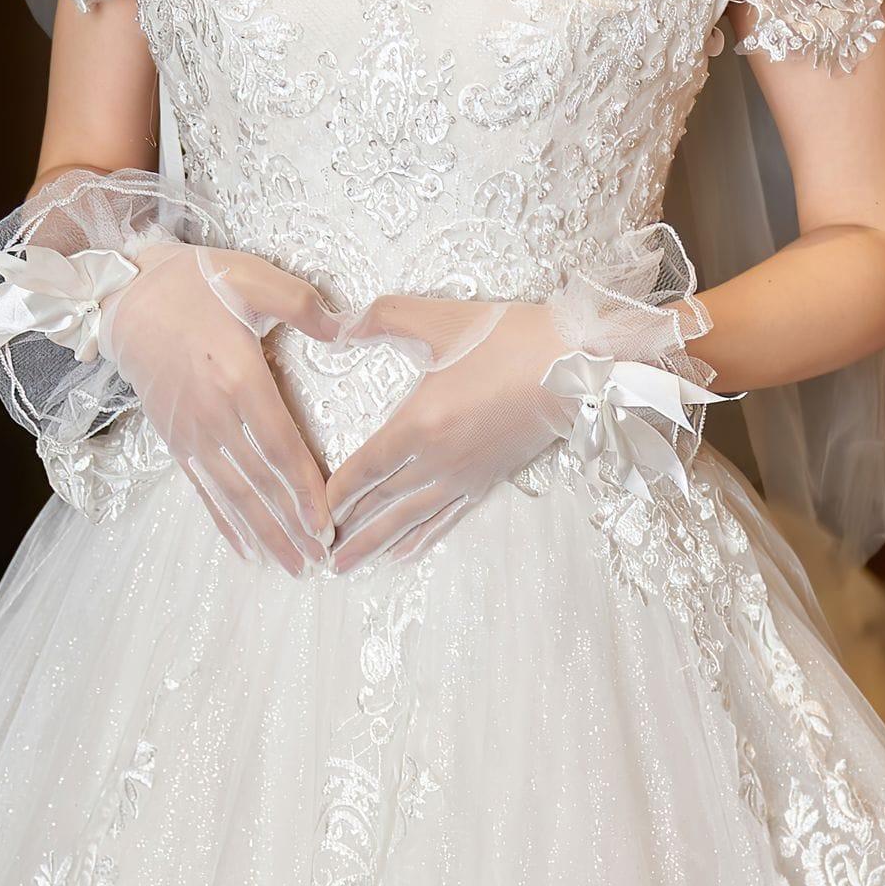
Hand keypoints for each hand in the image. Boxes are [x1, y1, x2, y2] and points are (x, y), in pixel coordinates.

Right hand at [101, 244, 341, 573]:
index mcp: (237, 377)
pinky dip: (224, 521)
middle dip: (289, 527)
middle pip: (258, 483)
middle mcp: (213, 415)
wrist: (125, 298)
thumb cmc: (194, 283)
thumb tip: (343, 328)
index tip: (326, 524)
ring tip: (291, 567)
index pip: (278, 446)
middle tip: (320, 562)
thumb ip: (300, 303)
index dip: (303, 489)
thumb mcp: (251, 277)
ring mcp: (191, 432)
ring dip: (262, 534)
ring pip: (232, 494)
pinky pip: (203, 488)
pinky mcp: (175, 439)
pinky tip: (244, 549)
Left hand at [322, 294, 569, 571]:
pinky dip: (420, 539)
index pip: (363, 469)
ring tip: (347, 567)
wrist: (574, 368)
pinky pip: (445, 519)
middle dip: (346, 531)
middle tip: (317, 556)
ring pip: (408, 519)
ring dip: (375, 545)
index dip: (334, 493)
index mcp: (418, 425)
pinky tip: (402, 554)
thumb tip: (335, 326)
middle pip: (380, 504)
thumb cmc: (508, 340)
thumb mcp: (438, 319)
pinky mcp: (486, 482)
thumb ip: (380, 318)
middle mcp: (436, 461)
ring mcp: (462, 477)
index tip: (310, 510)